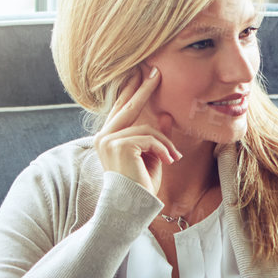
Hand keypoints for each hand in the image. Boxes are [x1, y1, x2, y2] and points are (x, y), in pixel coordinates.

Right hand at [94, 66, 179, 197]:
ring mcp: (108, 140)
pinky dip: (163, 149)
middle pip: (127, 106)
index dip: (131, 91)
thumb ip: (156, 137)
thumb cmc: (141, 186)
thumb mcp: (152, 157)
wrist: (132, 206)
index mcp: (107, 138)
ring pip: (146, 128)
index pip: (120, 109)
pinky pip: (149, 138)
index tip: (141, 74)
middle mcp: (103, 137)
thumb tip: (165, 115)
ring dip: (164, 143)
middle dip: (144, 88)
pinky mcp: (119, 145)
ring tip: (173, 157)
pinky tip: (169, 161)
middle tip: (156, 71)